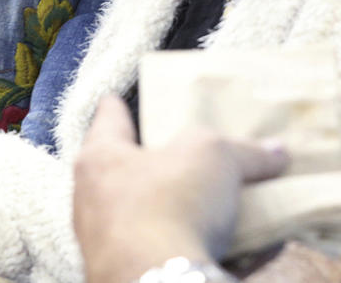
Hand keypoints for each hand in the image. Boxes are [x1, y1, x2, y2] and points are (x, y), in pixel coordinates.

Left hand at [73, 94, 288, 282]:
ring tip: (194, 209)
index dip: (117, 107)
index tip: (114, 98)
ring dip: (156, 209)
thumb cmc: (169, 204)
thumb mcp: (213, 158)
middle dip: (142, 163)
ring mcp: (97, 238)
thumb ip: (243, 150)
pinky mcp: (116, 269)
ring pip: (128, 213)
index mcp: (100, 156)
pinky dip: (168, 243)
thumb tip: (274, 152)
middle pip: (115, 168)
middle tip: (171, 158)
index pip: (108, 119)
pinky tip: (198, 248)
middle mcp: (88, 194)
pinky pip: (145, 248)